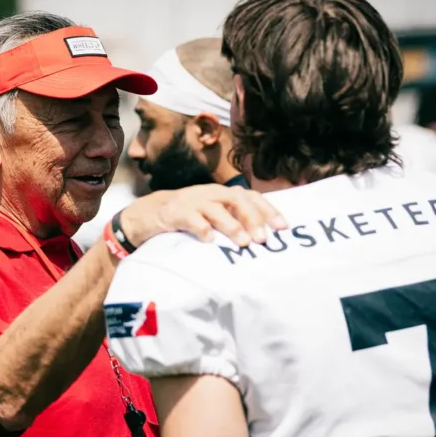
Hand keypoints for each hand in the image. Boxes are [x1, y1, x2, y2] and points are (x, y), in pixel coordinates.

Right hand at [119, 185, 286, 247]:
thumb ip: (236, 219)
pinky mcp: (177, 212)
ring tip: (244, 242)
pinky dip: (202, 229)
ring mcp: (194, 201)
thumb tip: (265, 235)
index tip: (282, 227)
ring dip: (232, 226)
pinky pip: (192, 219)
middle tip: (262, 239)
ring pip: (217, 210)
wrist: (154, 212)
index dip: (268, 210)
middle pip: (237, 200)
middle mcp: (212, 194)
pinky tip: (210, 241)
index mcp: (224, 194)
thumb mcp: (215, 213)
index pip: (252, 197)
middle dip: (252, 219)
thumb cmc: (192, 215)